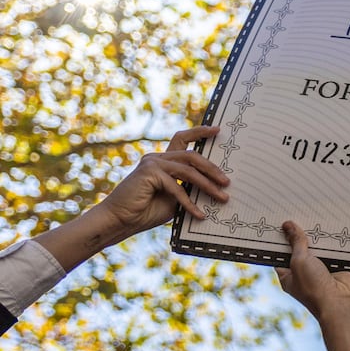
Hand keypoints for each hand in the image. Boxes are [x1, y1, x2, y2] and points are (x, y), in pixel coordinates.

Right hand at [93, 125, 229, 235]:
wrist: (120, 220)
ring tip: (222, 198)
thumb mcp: (175, 198)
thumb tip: (216, 189)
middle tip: (227, 182)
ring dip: (208, 185)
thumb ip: (189, 188)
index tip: (217, 130)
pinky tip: (199, 214)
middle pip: (192, 155)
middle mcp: (157, 158)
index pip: (182, 139)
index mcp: (163, 160)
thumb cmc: (147, 211)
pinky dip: (189, 202)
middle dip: (213, 169)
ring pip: (188, 170)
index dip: (200, 132)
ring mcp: (152, 163)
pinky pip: (177, 187)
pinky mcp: (149, 173)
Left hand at [276, 221, 349, 350]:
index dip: (280, 240)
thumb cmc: (314, 289)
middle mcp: (305, 273)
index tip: (279, 223)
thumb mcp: (299, 261)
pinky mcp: (338, 267)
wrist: (341, 303)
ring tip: (316, 216)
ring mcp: (323, 270)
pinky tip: (334, 228)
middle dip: (301, 236)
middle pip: (301, 250)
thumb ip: (296, 242)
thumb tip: (288, 225)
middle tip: (298, 215)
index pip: (281, 254)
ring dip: (319, 238)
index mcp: (289, 275)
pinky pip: (335, 251)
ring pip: (319, 249)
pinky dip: (335, 243)